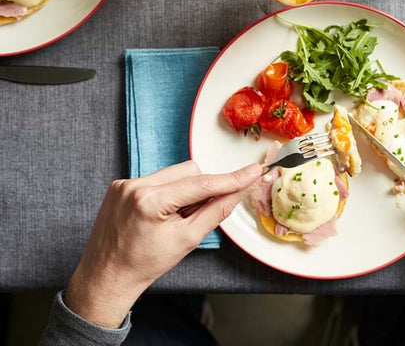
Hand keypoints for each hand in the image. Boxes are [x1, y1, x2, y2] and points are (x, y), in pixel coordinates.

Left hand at [65, 161, 260, 327]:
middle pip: (189, 171)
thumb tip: (240, 190)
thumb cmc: (146, 264)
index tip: (254, 170)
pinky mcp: (119, 185)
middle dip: (201, 189)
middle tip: (194, 217)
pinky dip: (166, 192)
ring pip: (173, 173)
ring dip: (184, 190)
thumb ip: (217, 211)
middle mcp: (135, 185)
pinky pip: (155, 179)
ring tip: (173, 219)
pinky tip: (158, 216)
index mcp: (151, 201)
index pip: (202, 183)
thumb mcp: (188, 240)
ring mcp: (124, 183)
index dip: (232, 179)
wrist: (107, 277)